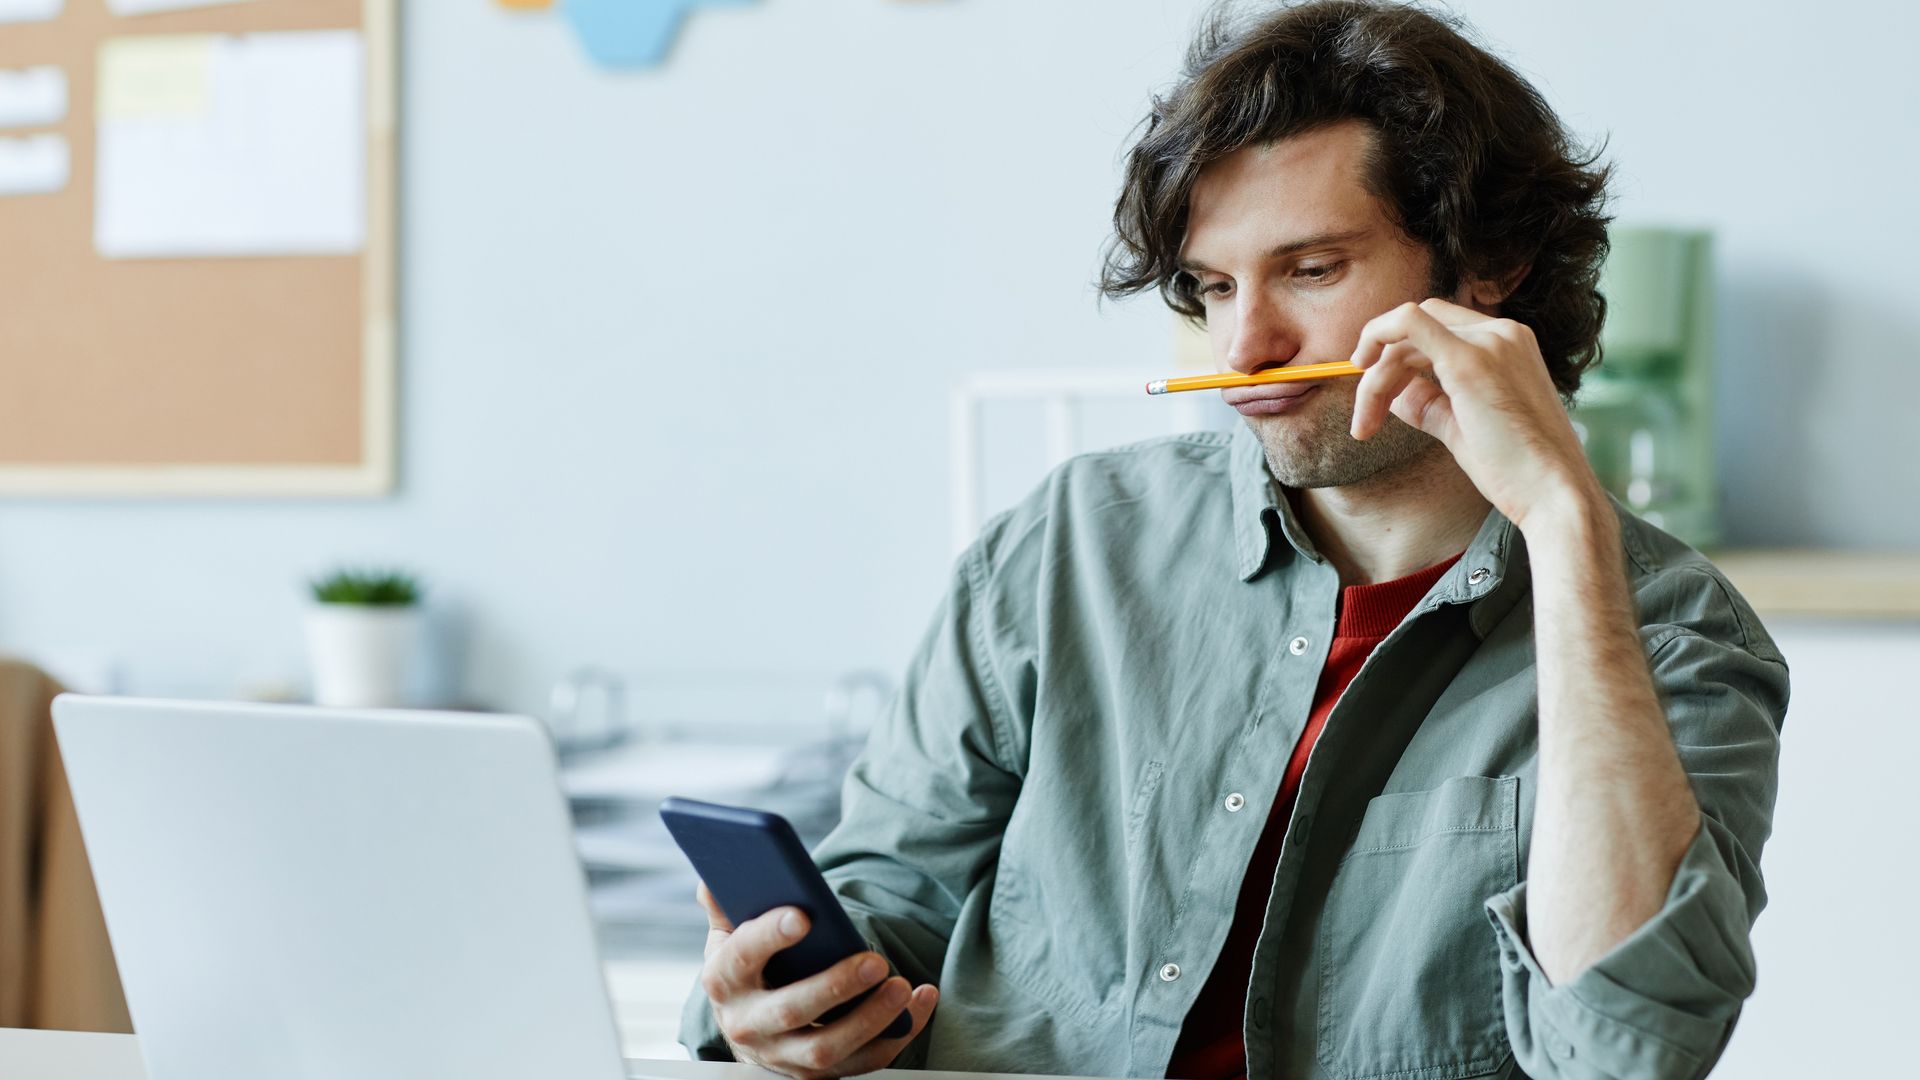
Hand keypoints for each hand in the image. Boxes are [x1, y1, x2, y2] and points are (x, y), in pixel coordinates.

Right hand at [696, 881, 939, 1078]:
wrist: (748, 1028)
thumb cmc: (746, 969)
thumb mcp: (728, 937)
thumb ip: (726, 905)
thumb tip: (715, 874)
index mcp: (724, 981)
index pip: (742, 957)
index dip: (769, 935)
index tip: (804, 915)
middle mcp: (749, 1024)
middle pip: (791, 1010)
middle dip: (835, 986)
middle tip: (875, 961)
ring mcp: (783, 1055)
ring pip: (827, 1048)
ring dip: (870, 1019)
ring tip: (903, 986)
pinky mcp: (817, 1074)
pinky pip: (863, 1060)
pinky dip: (897, 1034)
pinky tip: (921, 1002)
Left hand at [1348, 297, 1606, 532]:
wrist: (1554, 494)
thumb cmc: (1516, 470)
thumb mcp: (1463, 427)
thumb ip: (1430, 404)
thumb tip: (1392, 394)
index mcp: (1508, 345)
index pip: (1438, 331)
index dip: (1400, 359)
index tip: (1380, 397)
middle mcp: (1502, 333)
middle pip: (1416, 331)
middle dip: (1381, 370)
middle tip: (1365, 420)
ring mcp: (1488, 342)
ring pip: (1405, 334)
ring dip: (1376, 378)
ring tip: (1365, 425)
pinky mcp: (1470, 361)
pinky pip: (1408, 323)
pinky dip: (1377, 335)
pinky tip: (1362, 370)